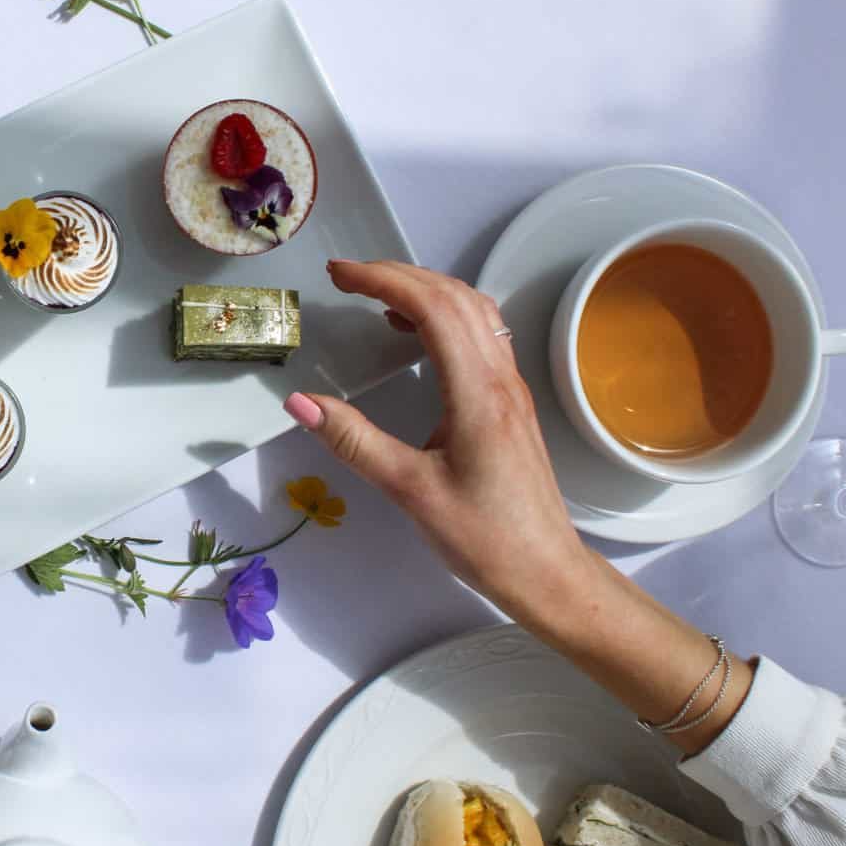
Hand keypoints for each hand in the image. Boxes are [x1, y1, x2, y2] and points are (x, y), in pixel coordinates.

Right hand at [283, 260, 592, 615]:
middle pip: (455, 297)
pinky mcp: (511, 401)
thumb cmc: (482, 538)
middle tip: (347, 277)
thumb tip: (299, 401)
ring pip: (475, 310)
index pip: (433, 309)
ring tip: (376, 295)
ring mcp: (512, 387)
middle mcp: (501, 378)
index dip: (384, 281)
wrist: (546, 571)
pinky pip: (482, 333)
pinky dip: (445, 314)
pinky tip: (414, 333)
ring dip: (426, 288)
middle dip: (400, 274)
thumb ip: (354, 441)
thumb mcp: (409, 491)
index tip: (340, 276)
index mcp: (478, 393)